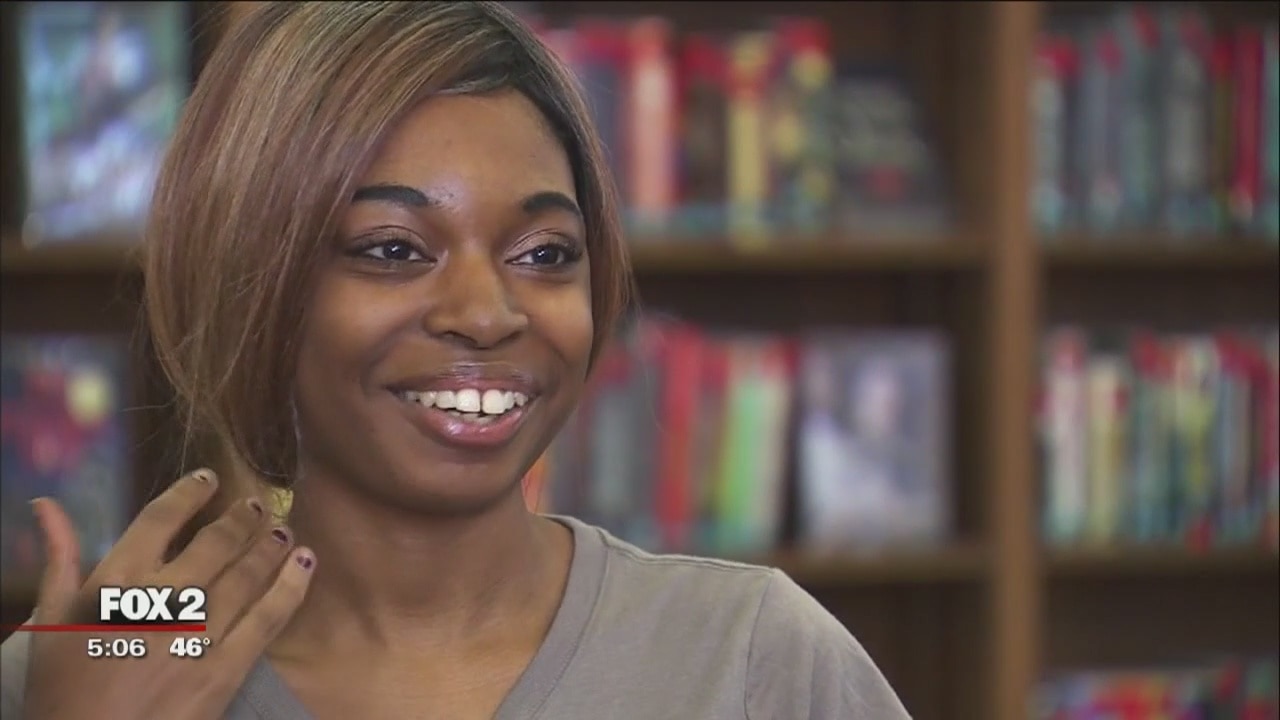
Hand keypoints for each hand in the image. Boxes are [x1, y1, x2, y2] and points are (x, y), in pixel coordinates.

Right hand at [21, 470, 315, 719]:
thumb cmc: (62, 689)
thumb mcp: (50, 620)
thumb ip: (58, 558)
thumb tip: (45, 504)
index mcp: (116, 581)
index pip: (161, 518)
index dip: (189, 493)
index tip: (209, 479)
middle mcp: (164, 597)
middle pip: (216, 541)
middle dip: (242, 518)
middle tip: (258, 506)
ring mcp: (199, 630)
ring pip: (247, 572)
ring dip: (270, 545)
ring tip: (283, 532)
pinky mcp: (227, 665)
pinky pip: (269, 616)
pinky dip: (292, 585)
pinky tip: (306, 563)